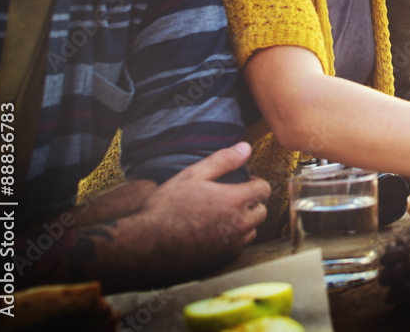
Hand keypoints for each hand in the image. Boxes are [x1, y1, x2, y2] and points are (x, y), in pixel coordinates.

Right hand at [139, 142, 270, 269]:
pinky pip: (237, 248)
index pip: (264, 189)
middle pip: (262, 211)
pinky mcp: (222, 262)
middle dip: (251, 203)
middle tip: (230, 199)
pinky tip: (211, 233)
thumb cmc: (166, 208)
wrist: (144, 246)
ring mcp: (232, 246)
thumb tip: (246, 148)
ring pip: (251, 231)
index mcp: (236, 201)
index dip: (255, 183)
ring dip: (243, 223)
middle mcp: (240, 225)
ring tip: (220, 216)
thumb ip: (224, 160)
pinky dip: (231, 240)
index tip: (241, 183)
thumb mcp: (192, 175)